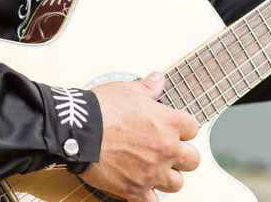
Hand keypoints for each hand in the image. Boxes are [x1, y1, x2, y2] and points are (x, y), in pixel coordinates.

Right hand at [80, 73, 200, 200]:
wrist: (77, 131)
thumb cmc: (101, 110)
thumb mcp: (128, 90)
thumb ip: (148, 88)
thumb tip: (157, 79)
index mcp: (169, 123)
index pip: (193, 129)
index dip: (183, 129)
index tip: (174, 129)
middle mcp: (167, 149)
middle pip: (192, 159)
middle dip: (182, 156)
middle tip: (169, 152)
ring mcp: (152, 172)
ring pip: (177, 183)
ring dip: (169, 177)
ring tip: (158, 171)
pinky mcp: (135, 189)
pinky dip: (149, 197)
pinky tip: (144, 190)